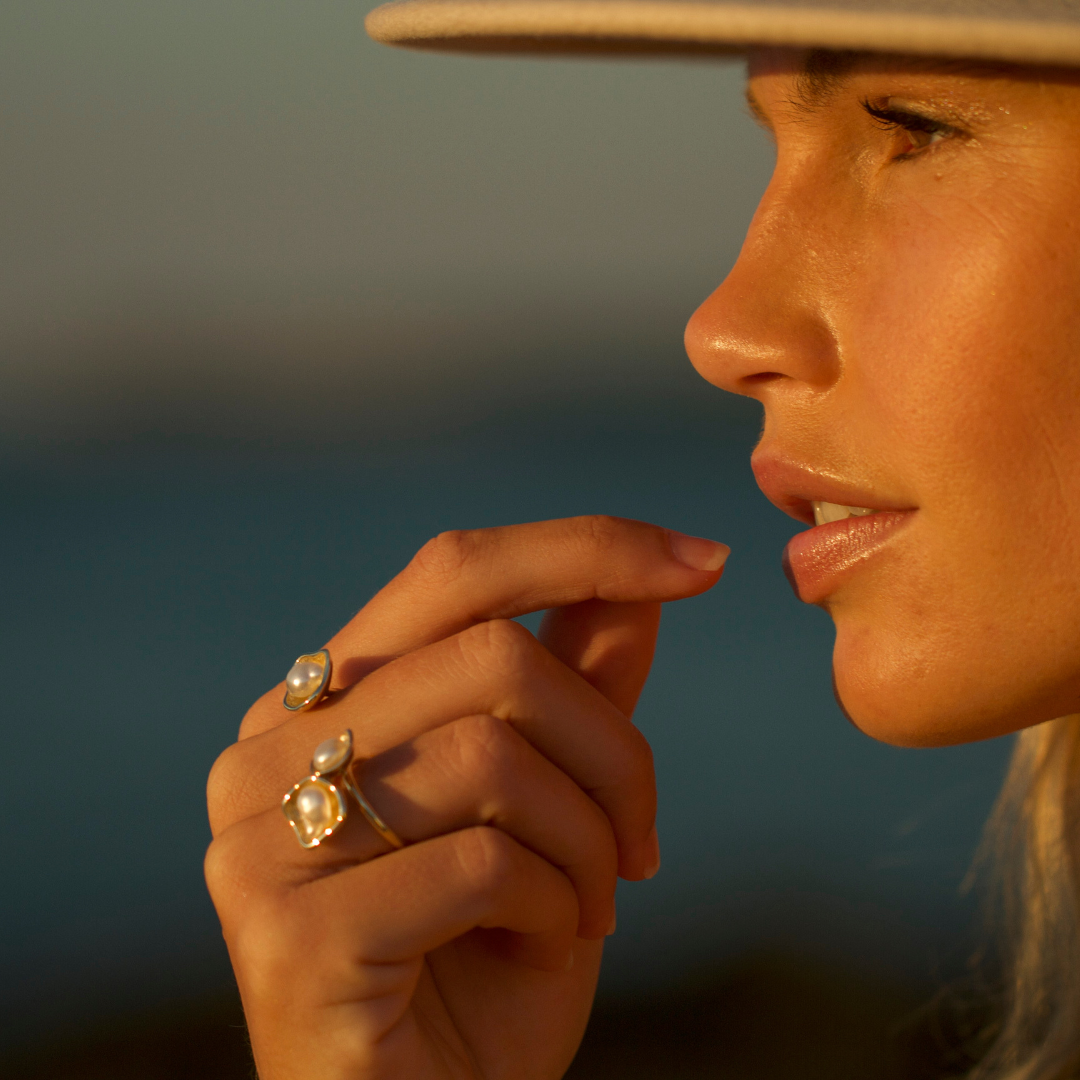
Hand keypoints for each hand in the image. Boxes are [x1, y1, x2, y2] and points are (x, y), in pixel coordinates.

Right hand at [205, 516, 727, 1079]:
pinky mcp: (286, 931)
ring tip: (595, 903)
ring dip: (588, 837)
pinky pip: (480, 863)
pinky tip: (542, 946)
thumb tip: (641, 583)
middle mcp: (267, 747)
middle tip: (646, 840)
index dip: (582, 548)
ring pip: (492, 755)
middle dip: (612, 748)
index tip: (701, 561)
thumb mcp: (554, 809)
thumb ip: (580, 689)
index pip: (453, 571)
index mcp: (323, 700)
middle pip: (493, 658)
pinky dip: (554, 905)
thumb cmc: (485, 960)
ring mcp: (260, 837)